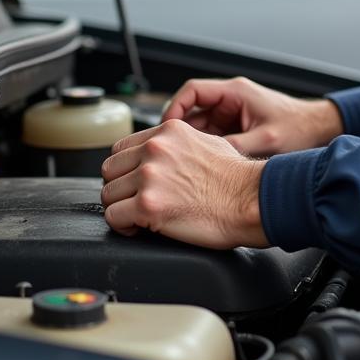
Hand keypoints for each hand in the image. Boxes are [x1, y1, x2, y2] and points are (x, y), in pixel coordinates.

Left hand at [100, 118, 268, 248]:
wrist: (251, 200)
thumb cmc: (237, 178)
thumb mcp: (207, 141)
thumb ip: (178, 144)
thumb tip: (164, 154)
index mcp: (168, 132)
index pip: (122, 148)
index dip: (126, 169)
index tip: (135, 183)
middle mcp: (155, 149)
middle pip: (110, 170)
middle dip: (120, 188)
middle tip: (136, 202)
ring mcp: (150, 176)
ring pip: (108, 194)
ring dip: (121, 208)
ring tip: (140, 216)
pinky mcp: (148, 205)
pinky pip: (114, 217)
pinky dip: (124, 226)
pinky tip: (141, 227)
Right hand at [162, 76, 342, 155]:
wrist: (318, 129)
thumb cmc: (298, 128)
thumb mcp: (266, 140)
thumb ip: (235, 147)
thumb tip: (207, 161)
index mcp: (235, 92)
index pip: (192, 91)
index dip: (175, 107)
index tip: (167, 127)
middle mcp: (231, 99)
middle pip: (192, 108)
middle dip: (180, 130)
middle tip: (172, 150)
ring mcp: (232, 113)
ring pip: (200, 123)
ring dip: (193, 140)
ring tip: (186, 160)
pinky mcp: (236, 126)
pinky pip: (212, 134)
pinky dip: (205, 147)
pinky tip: (203, 164)